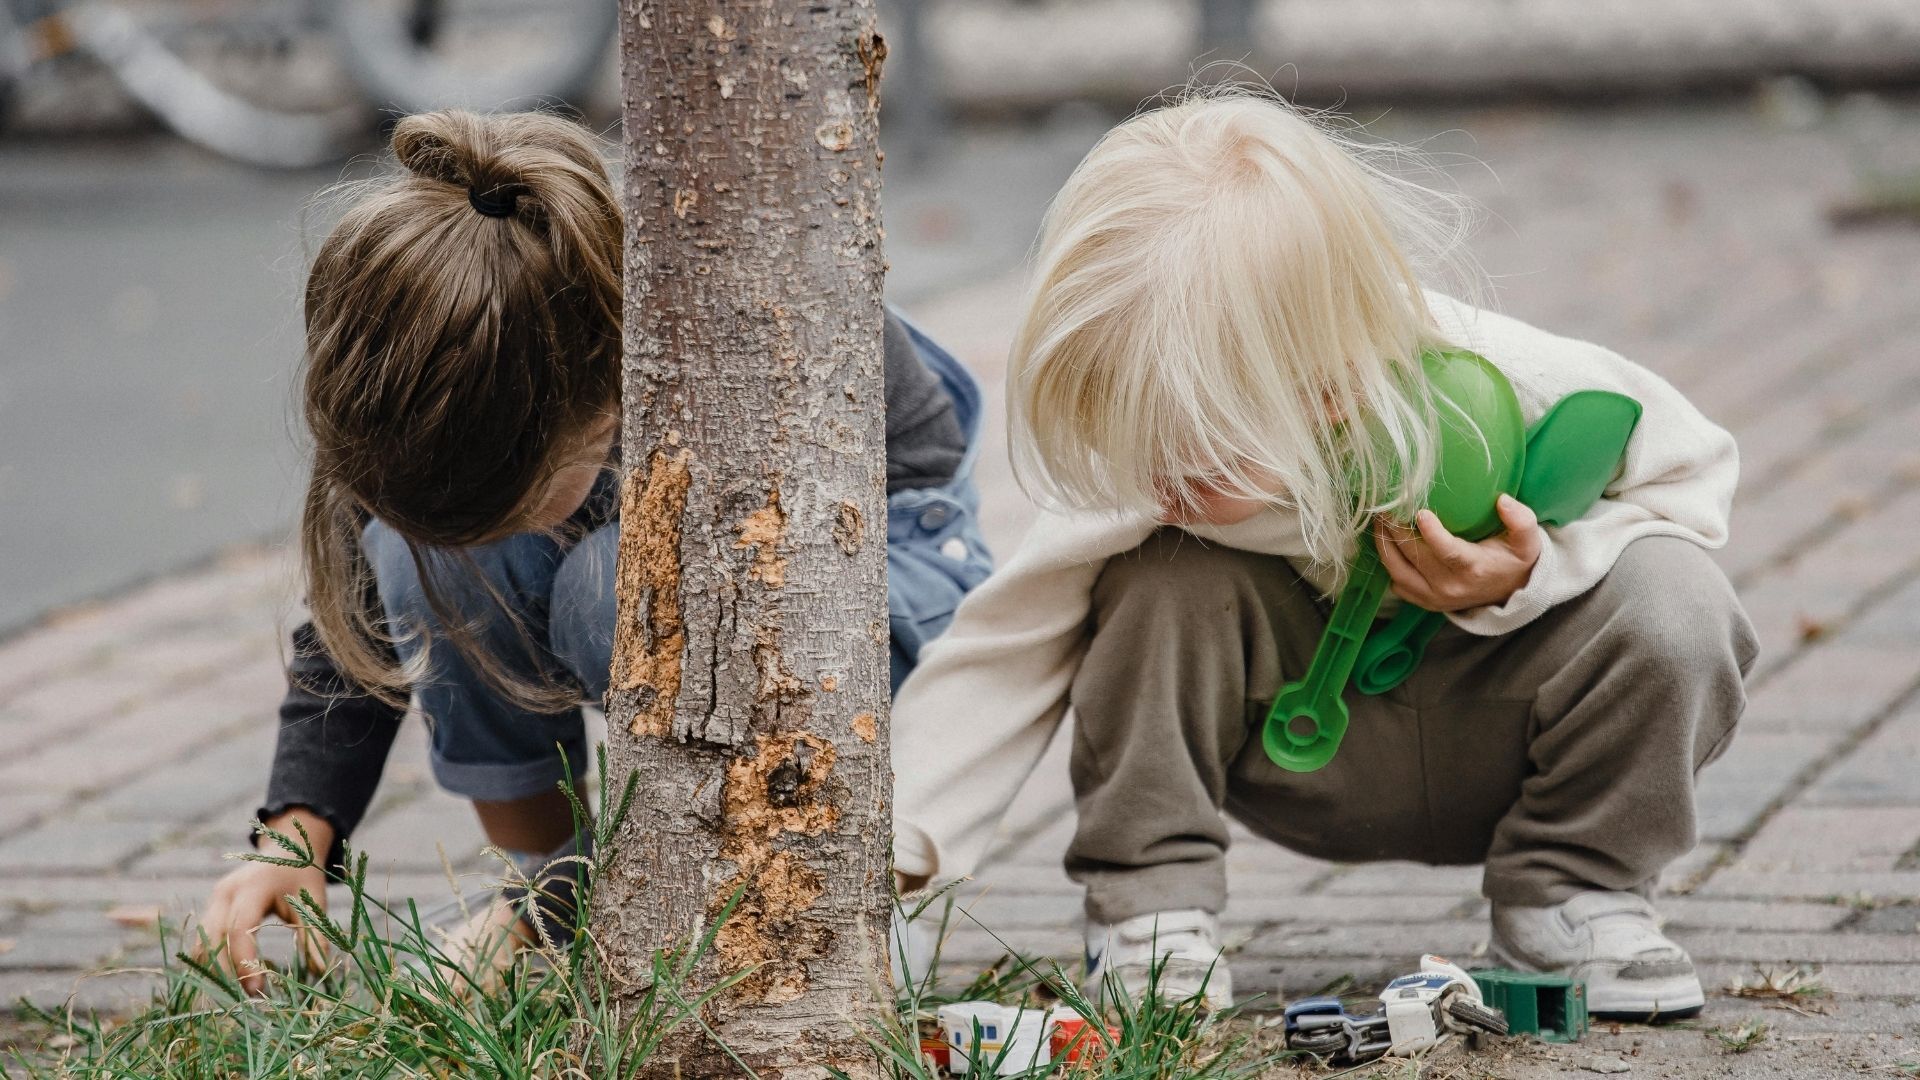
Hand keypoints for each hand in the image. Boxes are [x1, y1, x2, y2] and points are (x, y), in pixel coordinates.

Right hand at [195, 810, 333, 993]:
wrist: (286, 848)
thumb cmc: (303, 876)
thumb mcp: (313, 902)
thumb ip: (314, 935)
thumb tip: (318, 971)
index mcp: (252, 887)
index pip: (239, 929)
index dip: (244, 961)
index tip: (257, 990)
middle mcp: (226, 892)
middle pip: (214, 939)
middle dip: (225, 972)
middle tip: (245, 1000)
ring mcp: (215, 899)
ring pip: (203, 942)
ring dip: (215, 969)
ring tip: (236, 994)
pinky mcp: (212, 907)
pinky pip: (204, 939)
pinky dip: (212, 961)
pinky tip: (229, 979)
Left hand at [1374, 494, 1541, 611]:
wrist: (1510, 592)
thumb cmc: (1514, 559)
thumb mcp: (1527, 540)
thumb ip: (1521, 520)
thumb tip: (1503, 501)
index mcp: (1474, 568)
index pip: (1448, 552)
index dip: (1431, 534)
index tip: (1420, 512)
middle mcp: (1451, 586)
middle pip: (1415, 557)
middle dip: (1396, 530)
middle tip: (1386, 506)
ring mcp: (1434, 597)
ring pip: (1398, 571)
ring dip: (1384, 545)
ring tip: (1379, 520)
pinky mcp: (1424, 602)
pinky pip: (1397, 583)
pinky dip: (1387, 562)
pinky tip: (1384, 541)